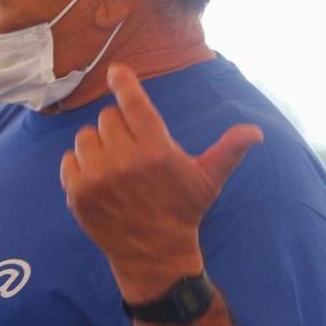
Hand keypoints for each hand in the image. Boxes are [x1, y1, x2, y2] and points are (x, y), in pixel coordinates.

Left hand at [59, 64, 262, 302]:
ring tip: (115, 167)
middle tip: (132, 151)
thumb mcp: (207, 180)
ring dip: (98, 146)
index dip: (124, 83)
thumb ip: (228, 151)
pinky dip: (80, 166)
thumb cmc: (182, 211)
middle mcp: (124, 160)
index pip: (133, 104)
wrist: (153, 254)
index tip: (117, 71)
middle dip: (119, 129)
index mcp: (156, 150)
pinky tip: (99, 180)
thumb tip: (256, 132)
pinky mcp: (77, 192)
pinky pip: (69, 159)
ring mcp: (97, 176)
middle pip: (108, 117)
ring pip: (86, 136)